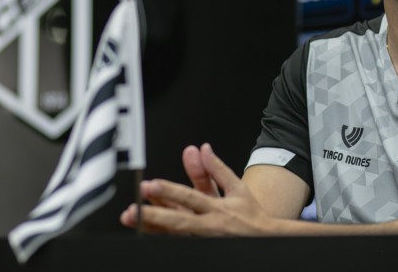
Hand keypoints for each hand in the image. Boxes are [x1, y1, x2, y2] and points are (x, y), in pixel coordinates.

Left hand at [119, 143, 273, 235]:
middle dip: (154, 216)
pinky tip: (145, 229)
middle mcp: (208, 227)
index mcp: (218, 209)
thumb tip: (203, 149)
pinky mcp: (199, 248)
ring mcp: (203, 240)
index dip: (170, 192)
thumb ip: (217, 169)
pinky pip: (176, 242)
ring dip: (151, 228)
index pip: (190, 198)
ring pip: (173, 235)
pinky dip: (160, 236)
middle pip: (177, 222)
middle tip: (133, 209)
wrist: (265, 240)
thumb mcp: (237, 188)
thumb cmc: (251, 214)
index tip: (151, 185)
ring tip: (131, 219)